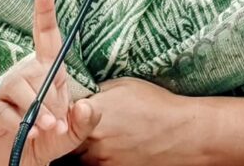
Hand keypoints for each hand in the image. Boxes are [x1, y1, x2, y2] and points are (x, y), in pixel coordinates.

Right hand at [0, 0, 101, 165]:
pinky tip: (29, 135)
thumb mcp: (74, 131)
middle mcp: (25, 75)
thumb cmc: (48, 138)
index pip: (46, 36)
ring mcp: (7, 91)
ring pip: (25, 90)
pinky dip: (23, 126)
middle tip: (59, 123)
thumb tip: (84, 106)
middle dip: (53, 100)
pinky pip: (9, 112)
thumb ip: (85, 119)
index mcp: (47, 71)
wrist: (20, 161)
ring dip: (40, 112)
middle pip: (40, 72)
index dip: (45, 12)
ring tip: (48, 128)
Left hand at [74, 78, 204, 165]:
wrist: (182, 132)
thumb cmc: (155, 104)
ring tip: (104, 139)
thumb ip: (96, 93)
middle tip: (81, 129)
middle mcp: (93, 140)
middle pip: (68, 142)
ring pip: (80, 158)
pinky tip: (114, 148)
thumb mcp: (123, 86)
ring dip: (85, 150)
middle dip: (72, 135)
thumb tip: (80, 95)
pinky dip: (100, 159)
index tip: (66, 115)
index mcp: (92, 113)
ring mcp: (103, 160)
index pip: (61, 117)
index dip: (63, 117)